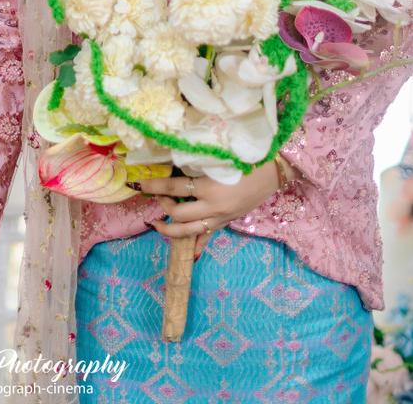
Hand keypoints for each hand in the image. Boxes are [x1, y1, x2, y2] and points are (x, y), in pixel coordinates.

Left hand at [138, 165, 279, 257]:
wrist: (275, 171)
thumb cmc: (248, 158)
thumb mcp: (221, 157)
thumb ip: (197, 160)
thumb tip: (174, 159)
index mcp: (209, 188)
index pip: (173, 186)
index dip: (154, 184)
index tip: (137, 182)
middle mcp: (213, 207)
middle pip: (178, 213)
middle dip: (162, 205)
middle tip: (154, 195)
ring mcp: (220, 218)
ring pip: (189, 232)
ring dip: (171, 229)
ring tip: (157, 224)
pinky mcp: (227, 222)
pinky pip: (208, 237)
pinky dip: (197, 246)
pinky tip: (190, 255)